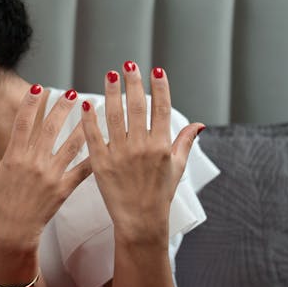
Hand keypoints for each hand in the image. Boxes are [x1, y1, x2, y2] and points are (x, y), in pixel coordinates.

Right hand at [0, 85, 91, 252]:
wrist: (12, 231)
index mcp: (14, 157)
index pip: (23, 123)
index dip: (30, 103)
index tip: (38, 87)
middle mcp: (34, 163)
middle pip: (50, 129)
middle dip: (61, 108)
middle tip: (72, 92)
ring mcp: (50, 176)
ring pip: (70, 146)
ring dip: (81, 126)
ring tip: (91, 110)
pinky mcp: (63, 189)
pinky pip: (82, 170)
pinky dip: (93, 156)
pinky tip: (104, 143)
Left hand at [80, 62, 204, 242]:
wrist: (141, 221)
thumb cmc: (160, 194)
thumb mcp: (177, 168)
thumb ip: (185, 143)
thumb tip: (199, 124)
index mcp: (162, 146)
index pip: (162, 109)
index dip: (160, 88)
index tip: (156, 70)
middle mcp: (142, 148)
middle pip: (137, 107)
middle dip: (133, 83)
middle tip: (128, 64)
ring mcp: (121, 155)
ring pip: (115, 117)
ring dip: (112, 93)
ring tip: (109, 75)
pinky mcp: (101, 164)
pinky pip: (94, 137)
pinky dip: (90, 119)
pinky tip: (88, 103)